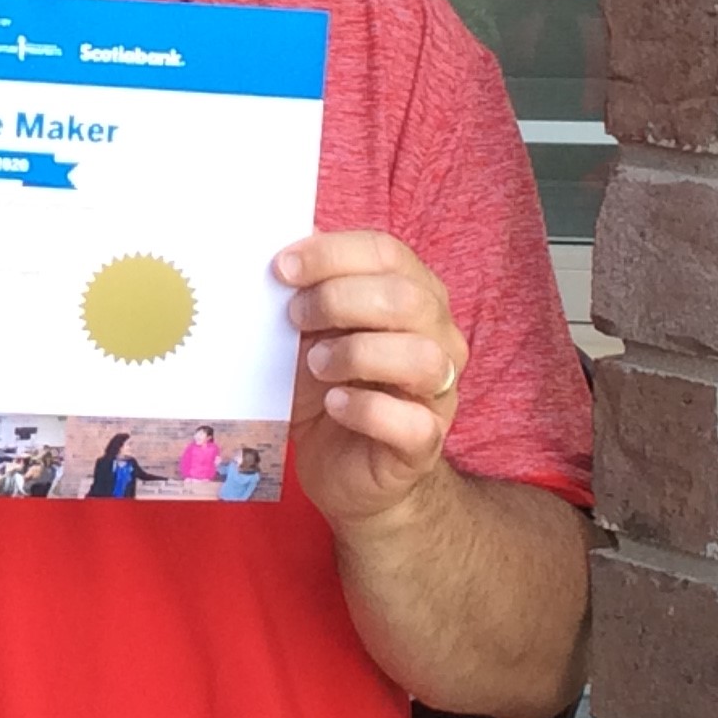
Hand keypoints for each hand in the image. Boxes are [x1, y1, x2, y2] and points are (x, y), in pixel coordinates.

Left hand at [275, 231, 465, 531]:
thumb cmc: (328, 389)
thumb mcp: (310, 334)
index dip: (333, 254)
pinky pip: (410, 421)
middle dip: (339, 300)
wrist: (343, 468)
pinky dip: (365, 409)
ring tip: (317, 365)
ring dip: (356, 354)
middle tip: (294, 317)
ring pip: (420, 356)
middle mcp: (439, 338)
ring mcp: (438, 392)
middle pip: (407, 298)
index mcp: (414, 297)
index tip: (282, 268)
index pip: (388, 253)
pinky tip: (334, 404)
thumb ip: (305, 292)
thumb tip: (279, 249)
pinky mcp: (425, 442)